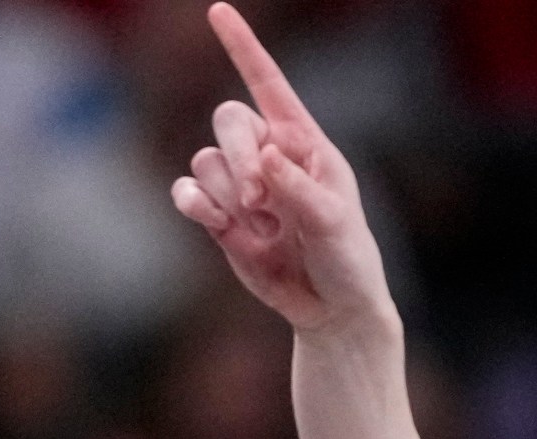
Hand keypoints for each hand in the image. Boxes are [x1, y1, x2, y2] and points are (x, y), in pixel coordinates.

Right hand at [170, 3, 391, 333]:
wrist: (332, 310)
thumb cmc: (348, 260)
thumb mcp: (335, 223)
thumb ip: (300, 189)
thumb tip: (267, 154)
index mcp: (305, 145)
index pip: (270, 86)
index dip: (243, 48)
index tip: (217, 10)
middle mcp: (271, 157)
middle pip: (229, 121)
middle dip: (240, 156)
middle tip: (263, 201)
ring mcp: (243, 187)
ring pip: (208, 161)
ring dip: (230, 194)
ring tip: (264, 229)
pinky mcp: (221, 218)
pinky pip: (189, 193)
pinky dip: (195, 204)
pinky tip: (217, 222)